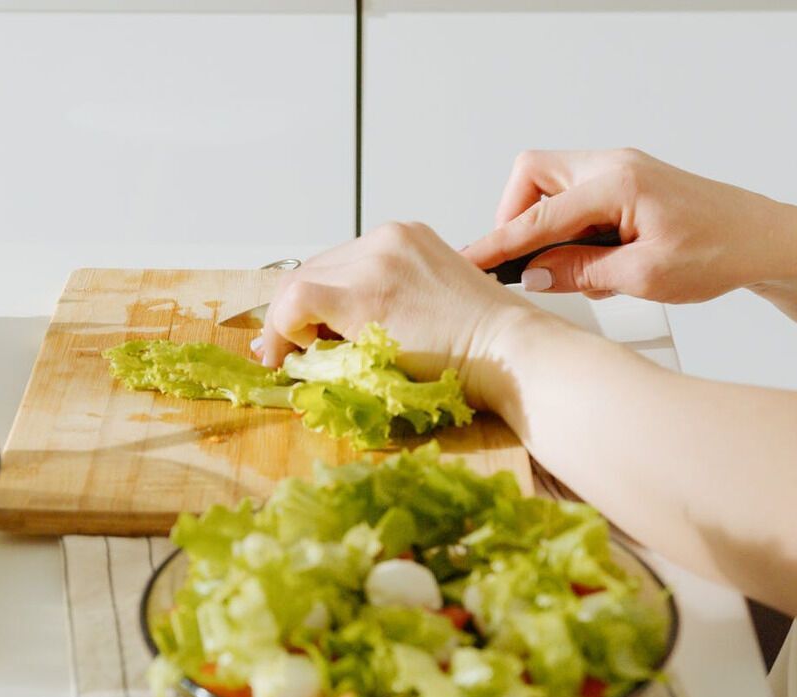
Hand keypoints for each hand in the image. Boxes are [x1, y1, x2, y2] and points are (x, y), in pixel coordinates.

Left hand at [256, 221, 539, 394]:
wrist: (513, 354)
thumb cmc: (490, 347)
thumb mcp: (439, 304)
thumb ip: (396, 303)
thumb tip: (344, 338)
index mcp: (407, 238)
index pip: (340, 262)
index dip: (313, 301)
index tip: (304, 331)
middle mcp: (387, 239)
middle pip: (315, 269)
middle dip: (294, 313)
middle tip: (287, 351)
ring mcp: (374, 262)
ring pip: (298, 283)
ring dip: (287, 325)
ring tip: (292, 360)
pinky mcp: (363, 294)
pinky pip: (294, 303)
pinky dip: (283, 330)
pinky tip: (294, 353)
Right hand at [459, 149, 796, 316]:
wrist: (763, 240)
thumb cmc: (720, 252)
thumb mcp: (646, 275)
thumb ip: (584, 272)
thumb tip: (536, 274)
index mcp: (618, 182)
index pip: (539, 213)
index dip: (500, 242)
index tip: (471, 262)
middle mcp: (615, 165)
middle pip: (534, 175)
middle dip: (517, 217)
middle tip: (524, 263)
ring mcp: (622, 171)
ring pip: (554, 185)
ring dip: (547, 226)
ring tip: (570, 269)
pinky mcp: (629, 184)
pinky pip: (579, 197)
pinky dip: (572, 226)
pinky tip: (592, 260)